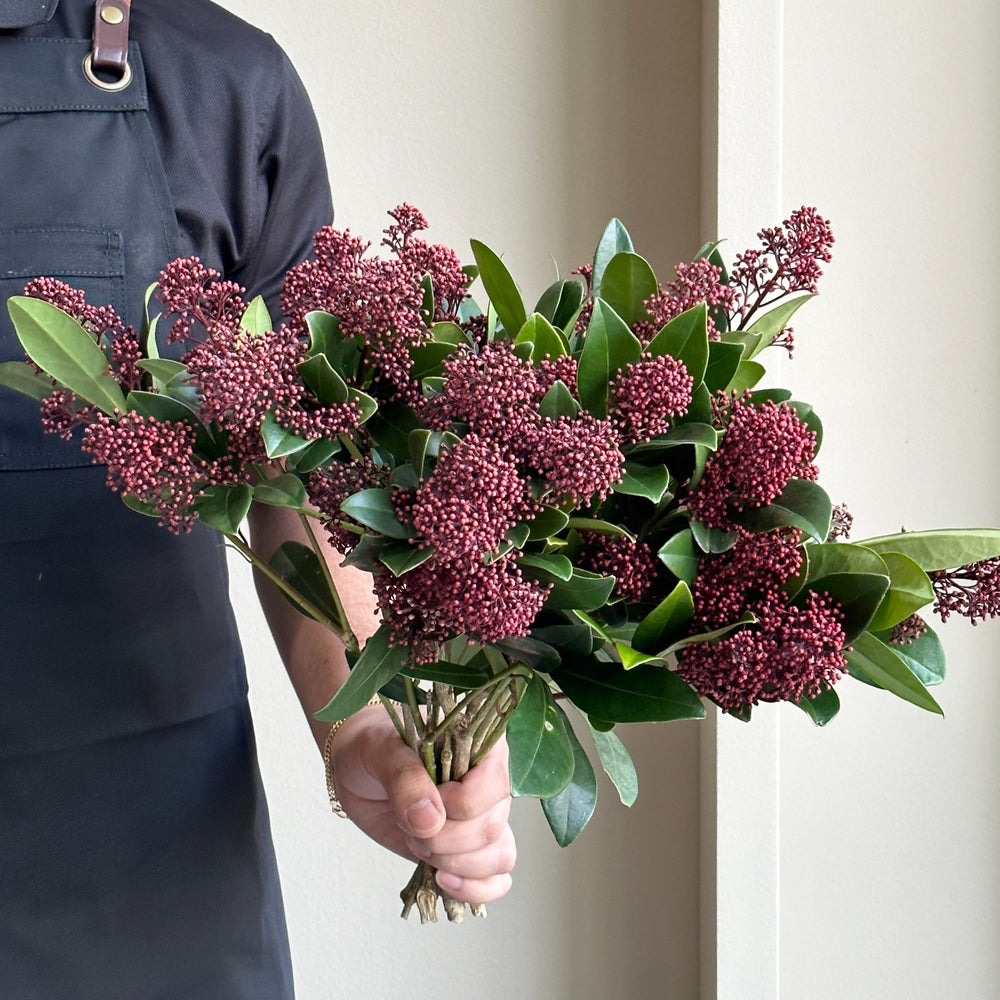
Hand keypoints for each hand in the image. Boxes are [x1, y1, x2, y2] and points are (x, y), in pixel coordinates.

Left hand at [327, 704, 515, 904]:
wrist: (358, 768)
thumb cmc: (373, 746)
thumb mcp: (380, 751)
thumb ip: (405, 779)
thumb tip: (431, 820)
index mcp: (481, 748)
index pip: (495, 785)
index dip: (462, 805)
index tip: (427, 801)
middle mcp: (489, 784)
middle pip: (492, 828)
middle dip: (445, 839)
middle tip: (410, 826)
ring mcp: (481, 819)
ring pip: (499, 857)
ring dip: (455, 863)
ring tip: (419, 845)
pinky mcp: (468, 849)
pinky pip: (496, 879)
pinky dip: (474, 889)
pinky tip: (441, 879)